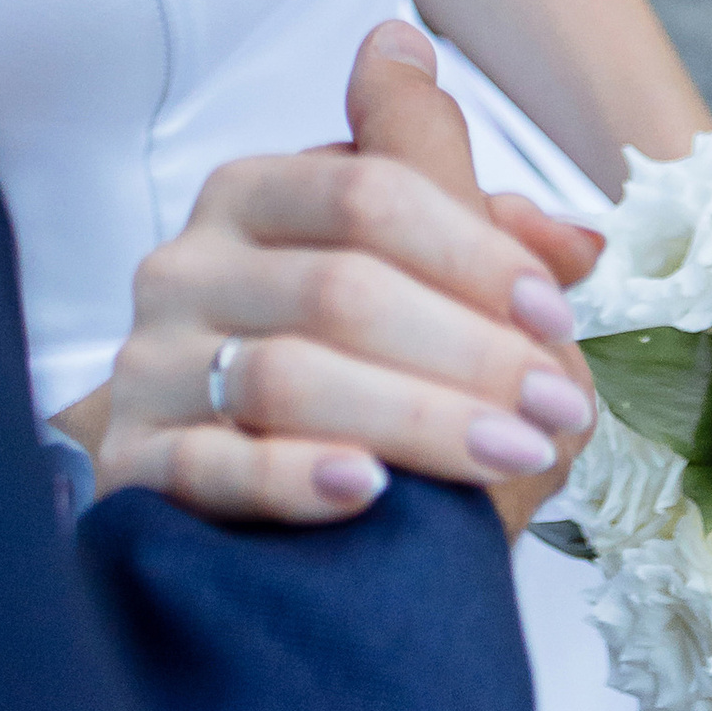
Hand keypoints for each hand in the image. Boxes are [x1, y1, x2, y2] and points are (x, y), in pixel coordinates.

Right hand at [64, 25, 599, 529]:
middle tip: (553, 408)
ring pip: (284, 374)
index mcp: (252, 197)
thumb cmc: (350, 390)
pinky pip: (213, 465)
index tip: (553, 311)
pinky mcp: (133, 464)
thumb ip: (486, 254)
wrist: (245, 520)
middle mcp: (189, 266)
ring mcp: (152, 365)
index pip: (366, 191)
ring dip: (416, 416)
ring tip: (509, 455)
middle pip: (338, 286)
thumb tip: (578, 239)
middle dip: (468, 348)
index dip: (473, 249)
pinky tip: (369, 491)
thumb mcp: (419, 303)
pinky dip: (296, 476)